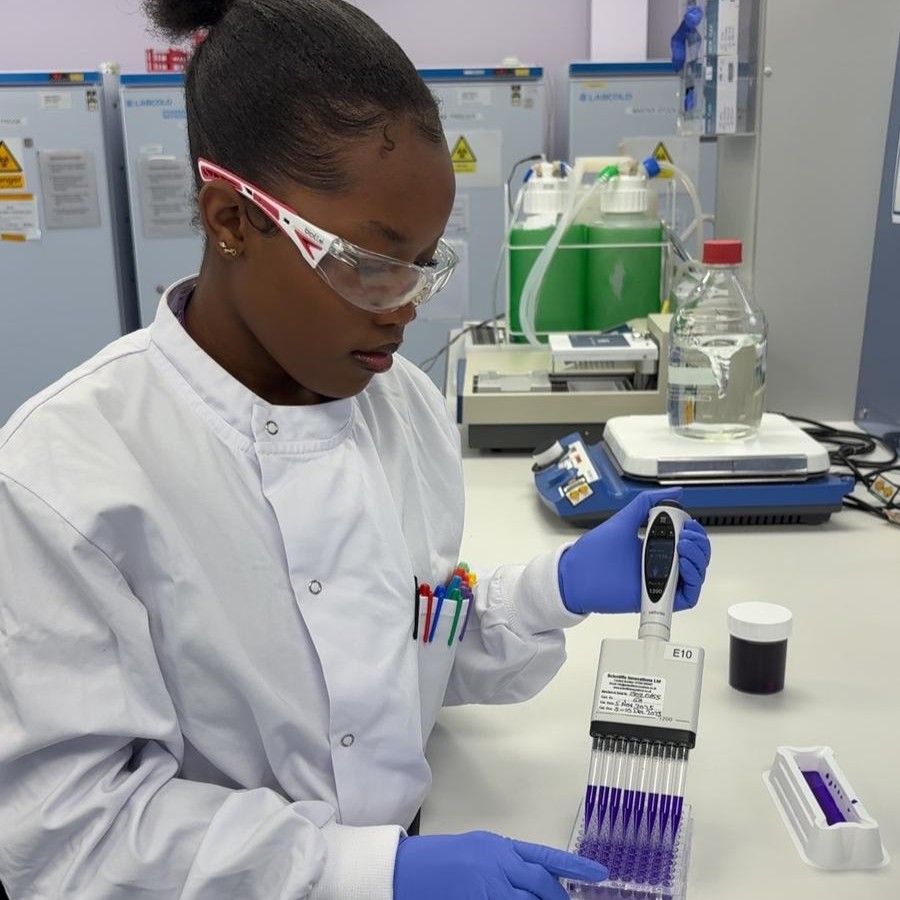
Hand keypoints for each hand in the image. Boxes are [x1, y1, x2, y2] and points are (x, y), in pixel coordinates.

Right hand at [393, 831, 607, 899]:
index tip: (600, 874)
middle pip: (541, 886)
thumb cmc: (440, 860)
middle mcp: (498, 865)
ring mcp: (488, 889)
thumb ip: (507, 863)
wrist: (406, 870)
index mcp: (500, 847)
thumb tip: (535, 879)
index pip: (546, 857)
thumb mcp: (479, 849)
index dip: (575, 866)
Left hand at [558, 488, 710, 614]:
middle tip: (687, 535)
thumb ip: (646, 504)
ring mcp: (659, 581)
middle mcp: (660, 565)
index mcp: (654, 547)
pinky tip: (683, 566)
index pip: (687, 542)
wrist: (577, 576)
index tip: (689, 524)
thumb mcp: (624, 520)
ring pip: (695, 576)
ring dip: (698, 560)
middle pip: (696, 558)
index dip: (694, 533)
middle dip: (699, 544)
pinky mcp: (656, 597)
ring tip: (684, 547)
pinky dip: (692, 582)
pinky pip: (686, 596)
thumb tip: (674, 492)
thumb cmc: (594, 552)